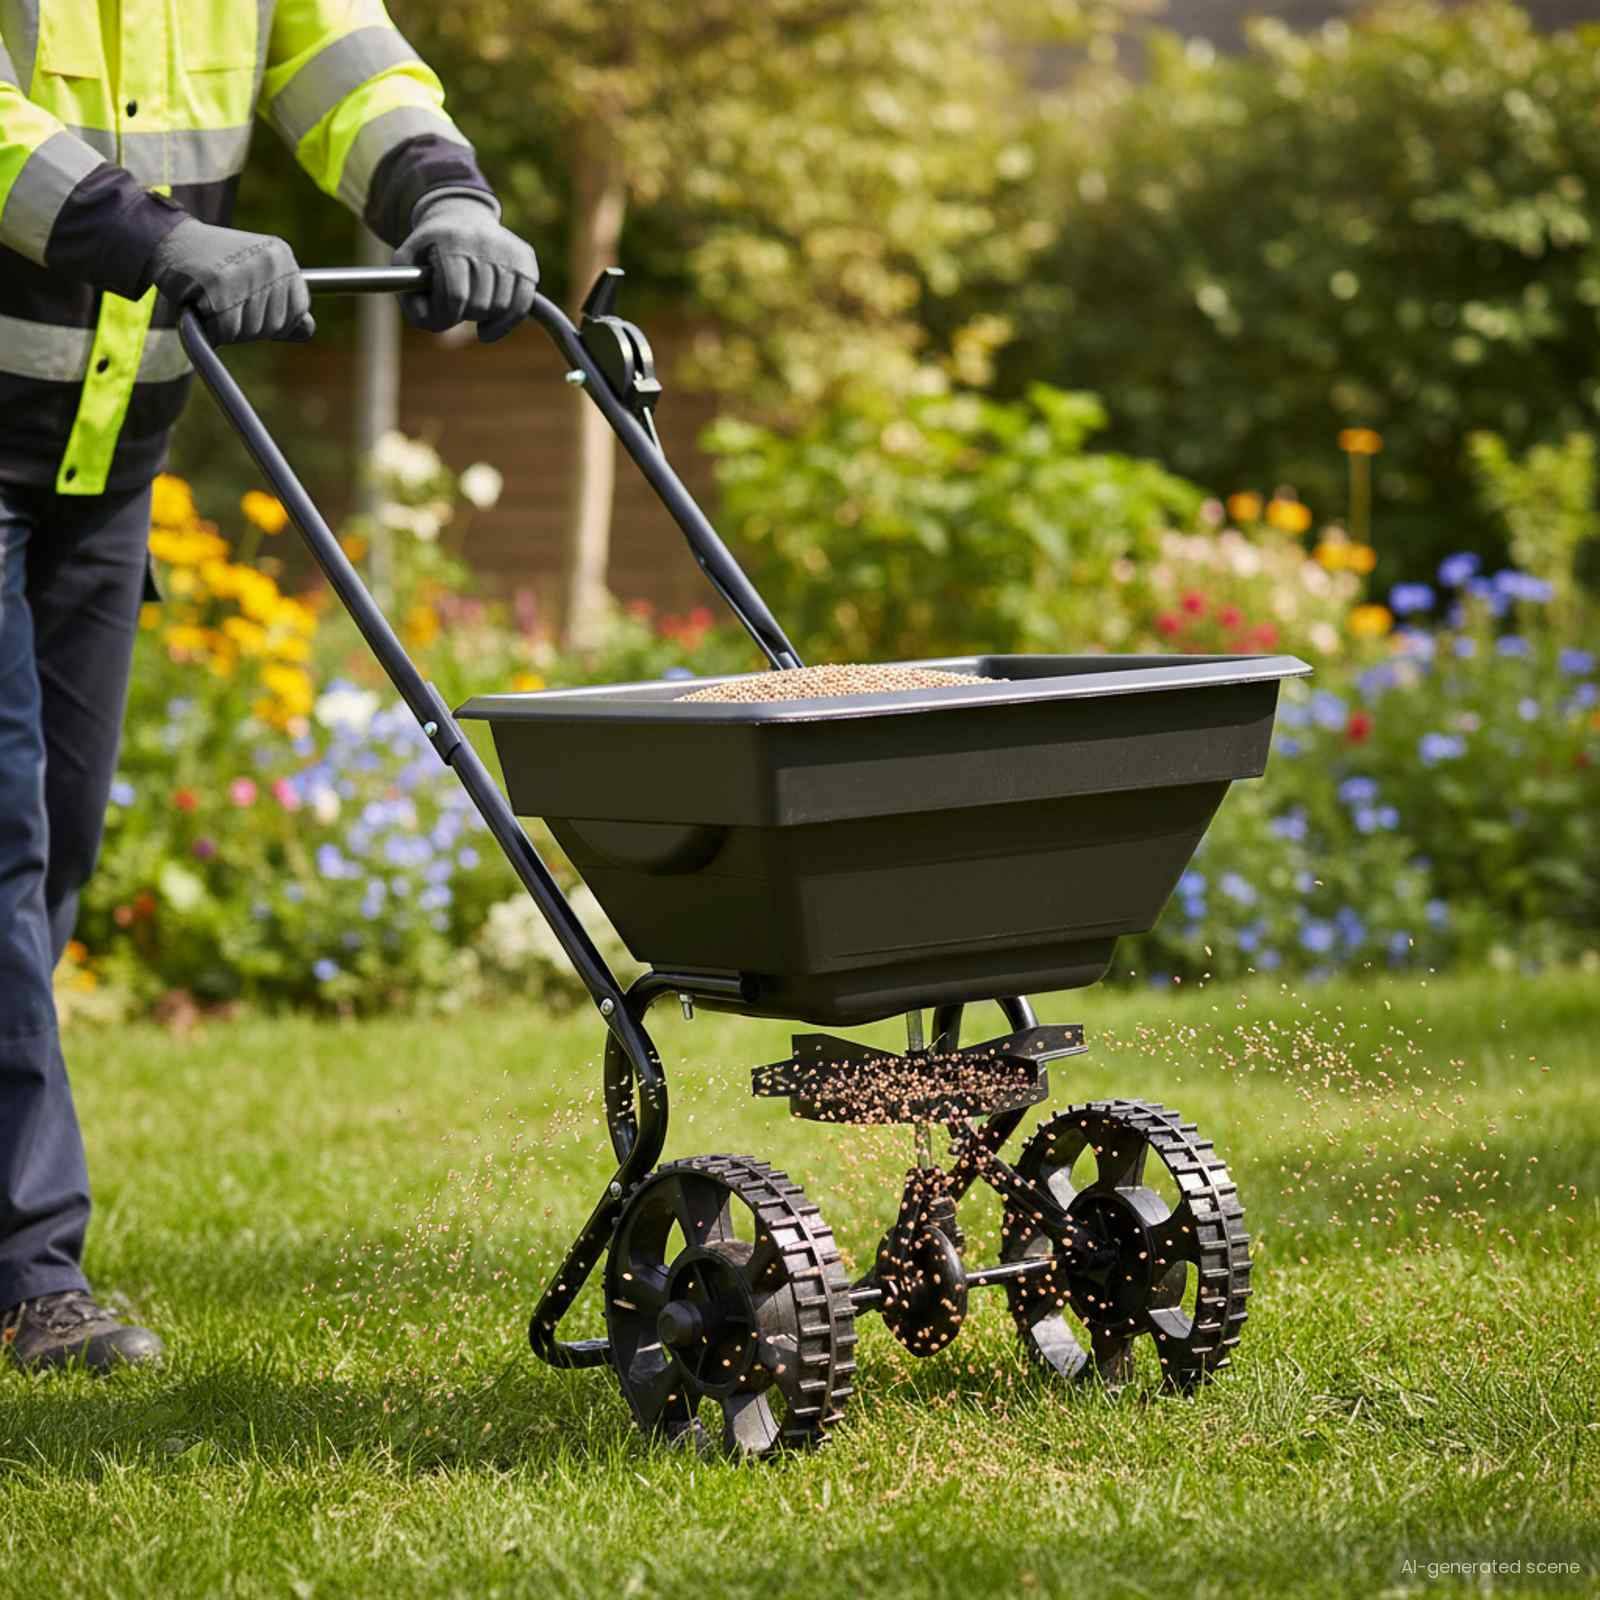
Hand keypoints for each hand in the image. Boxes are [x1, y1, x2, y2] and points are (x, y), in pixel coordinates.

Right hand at [149, 219, 313, 344]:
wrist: (165, 240)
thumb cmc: (212, 266)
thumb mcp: (255, 277)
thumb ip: (284, 303)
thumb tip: (307, 329)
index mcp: (282, 256)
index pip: (299, 312)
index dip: (274, 321)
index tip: (248, 305)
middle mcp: (270, 261)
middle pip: (275, 326)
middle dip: (248, 325)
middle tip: (224, 300)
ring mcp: (246, 272)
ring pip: (252, 331)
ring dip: (228, 327)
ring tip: (212, 299)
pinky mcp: (220, 285)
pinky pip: (227, 331)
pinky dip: (211, 329)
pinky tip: (200, 305)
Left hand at [393, 194, 538, 342]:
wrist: (461, 214)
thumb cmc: (431, 246)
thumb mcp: (406, 260)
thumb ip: (407, 292)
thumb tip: (430, 321)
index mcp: (453, 241)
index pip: (456, 296)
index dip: (448, 316)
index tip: (444, 319)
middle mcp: (485, 242)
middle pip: (479, 305)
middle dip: (465, 315)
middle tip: (458, 309)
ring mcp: (509, 250)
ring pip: (501, 307)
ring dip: (484, 318)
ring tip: (472, 309)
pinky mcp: (526, 259)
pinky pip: (522, 305)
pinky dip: (506, 324)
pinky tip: (489, 328)